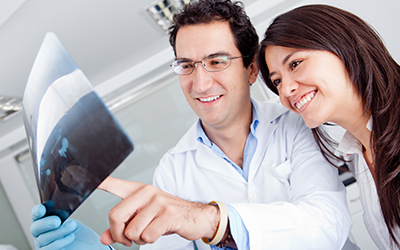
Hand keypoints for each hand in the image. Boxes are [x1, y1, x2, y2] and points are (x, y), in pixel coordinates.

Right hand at [30, 204, 109, 249]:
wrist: (89, 245)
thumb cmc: (79, 232)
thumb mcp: (74, 219)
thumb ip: (67, 212)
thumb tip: (69, 198)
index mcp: (45, 221)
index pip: (36, 215)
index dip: (36, 212)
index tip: (42, 209)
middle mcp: (41, 233)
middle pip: (35, 228)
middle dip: (46, 223)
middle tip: (58, 220)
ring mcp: (44, 244)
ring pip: (43, 239)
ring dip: (58, 232)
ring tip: (72, 226)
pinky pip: (49, 249)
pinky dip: (60, 242)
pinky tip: (70, 237)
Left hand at [98, 177, 219, 246]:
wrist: (196, 216)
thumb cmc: (166, 216)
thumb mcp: (142, 219)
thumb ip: (122, 228)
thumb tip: (104, 238)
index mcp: (137, 190)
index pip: (113, 183)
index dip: (97, 181)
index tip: (78, 174)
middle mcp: (146, 192)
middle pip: (115, 215)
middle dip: (118, 234)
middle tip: (127, 239)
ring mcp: (158, 202)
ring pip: (131, 230)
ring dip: (138, 239)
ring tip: (149, 232)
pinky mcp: (168, 214)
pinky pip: (147, 235)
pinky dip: (150, 240)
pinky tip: (158, 232)